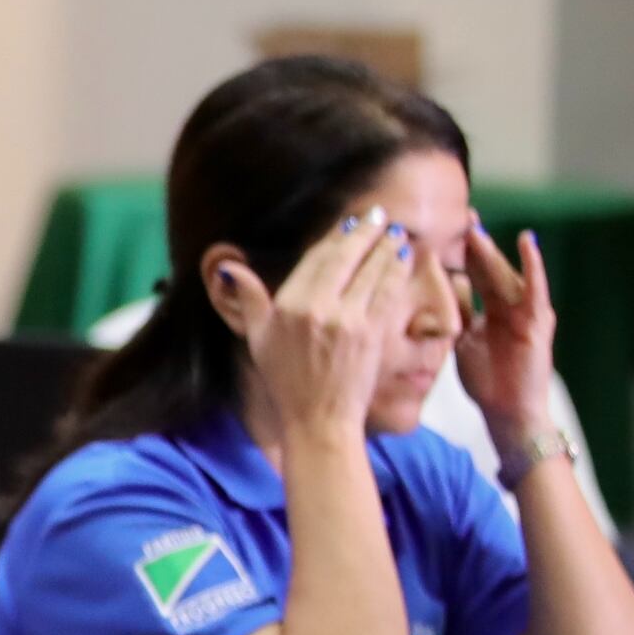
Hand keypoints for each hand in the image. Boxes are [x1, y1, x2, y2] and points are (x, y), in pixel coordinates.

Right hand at [220, 205, 413, 443]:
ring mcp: (347, 319)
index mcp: (288, 306)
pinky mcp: (372, 332)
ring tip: (396, 231)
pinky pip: (387, 290)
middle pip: (345, 257)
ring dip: (386, 246)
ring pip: (371, 269)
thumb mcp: (257, 339)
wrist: (318, 420)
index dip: (335, 237)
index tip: (349, 223)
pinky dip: (397, 269)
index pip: (316, 259)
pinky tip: (404, 256)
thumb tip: (229, 267)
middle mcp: (317, 307)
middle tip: (379, 214)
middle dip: (365, 231)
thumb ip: (249, 299)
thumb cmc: (287, 382)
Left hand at [455, 220, 554, 443]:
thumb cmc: (486, 380)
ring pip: (503, 273)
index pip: (468, 275)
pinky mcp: (538, 320)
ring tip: (475, 228)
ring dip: (491, 251)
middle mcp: (505, 305)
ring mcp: (523, 310)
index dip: (453, 254)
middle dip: (471, 243)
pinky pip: (536, 288)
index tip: (435, 230)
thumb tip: (432, 292)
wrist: (508, 412)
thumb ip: (452, 315)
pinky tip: (528, 243)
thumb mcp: (460, 341)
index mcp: (486, 309)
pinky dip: (533, 265)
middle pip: (485, 268)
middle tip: (457, 216)